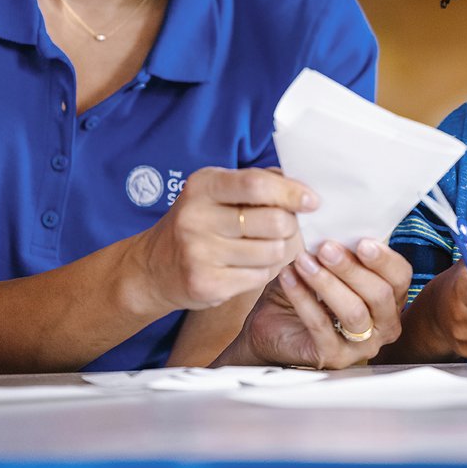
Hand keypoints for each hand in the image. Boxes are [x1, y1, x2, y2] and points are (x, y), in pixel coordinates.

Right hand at [135, 167, 316, 312]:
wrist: (154, 268)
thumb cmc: (200, 223)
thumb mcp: (219, 192)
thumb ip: (259, 183)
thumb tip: (304, 189)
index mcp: (203, 185)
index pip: (257, 185)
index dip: (292, 193)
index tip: (313, 201)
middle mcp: (196, 216)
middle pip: (273, 221)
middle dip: (290, 225)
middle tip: (285, 228)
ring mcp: (198, 252)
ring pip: (273, 252)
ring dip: (279, 250)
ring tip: (264, 247)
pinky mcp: (205, 284)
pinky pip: (260, 276)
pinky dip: (265, 271)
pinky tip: (250, 266)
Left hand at [216, 237, 411, 369]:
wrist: (271, 326)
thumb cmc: (305, 292)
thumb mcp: (326, 264)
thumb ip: (340, 250)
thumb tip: (342, 222)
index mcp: (389, 298)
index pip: (400, 277)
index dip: (384, 260)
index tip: (362, 241)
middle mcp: (384, 324)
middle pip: (380, 295)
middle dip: (352, 268)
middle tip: (326, 248)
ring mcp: (362, 345)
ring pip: (354, 312)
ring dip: (327, 283)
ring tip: (304, 261)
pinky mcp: (334, 357)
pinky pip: (322, 327)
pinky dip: (303, 298)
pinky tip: (288, 277)